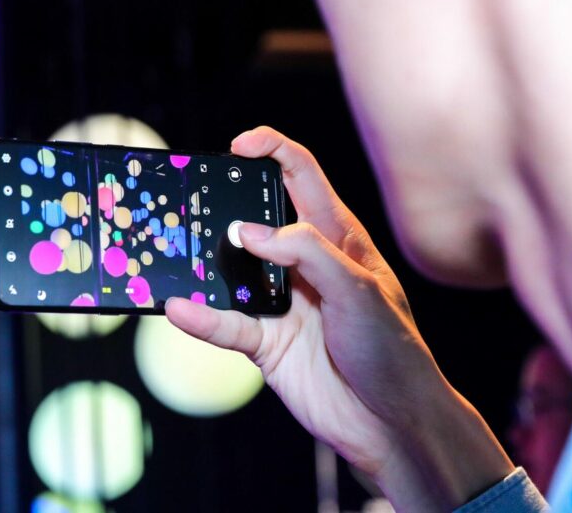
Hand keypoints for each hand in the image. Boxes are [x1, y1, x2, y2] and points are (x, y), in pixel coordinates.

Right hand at [166, 126, 512, 510]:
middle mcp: (303, 264)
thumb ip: (307, 251)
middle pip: (255, 219)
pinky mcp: (264, 341)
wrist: (394, 425)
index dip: (272, 152)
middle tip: (193, 198)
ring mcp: (281, 302)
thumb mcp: (359, 289)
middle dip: (223, 204)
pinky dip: (201, 317)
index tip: (238, 147)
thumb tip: (248, 230)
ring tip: (176, 252)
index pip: (301, 178)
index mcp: (337, 238)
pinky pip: (225, 323)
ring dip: (204, 263)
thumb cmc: (394, 349)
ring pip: (230, 271)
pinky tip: (181, 309)